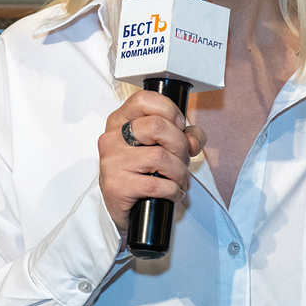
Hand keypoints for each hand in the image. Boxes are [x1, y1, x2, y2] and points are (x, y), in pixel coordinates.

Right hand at [98, 89, 204, 234]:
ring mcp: (113, 161)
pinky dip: (173, 190)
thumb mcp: (158, 146)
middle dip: (179, 145)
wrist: (118, 206)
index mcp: (120, 121)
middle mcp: (112, 138)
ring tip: (179, 180)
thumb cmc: (139, 172)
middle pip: (157, 126)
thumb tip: (193, 141)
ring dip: (179, 172)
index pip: (143, 100)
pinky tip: (172, 193)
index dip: (169, 110)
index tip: (179, 126)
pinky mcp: (118, 185)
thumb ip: (183, 136)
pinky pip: (157, 184)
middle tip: (182, 159)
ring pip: (160, 156)